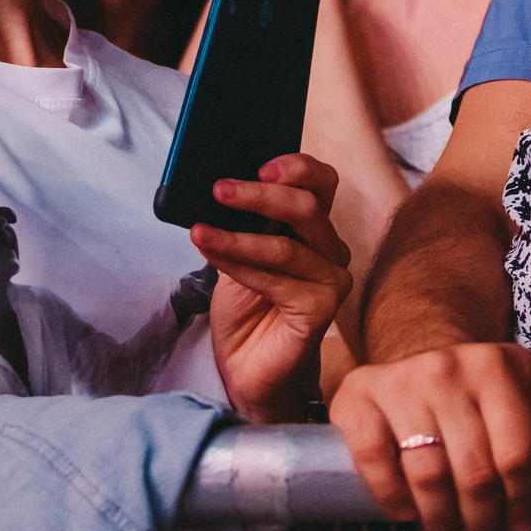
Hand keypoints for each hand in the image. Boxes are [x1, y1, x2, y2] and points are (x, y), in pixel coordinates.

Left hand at [197, 154, 353, 422]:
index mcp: (313, 226)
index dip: (297, 167)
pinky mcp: (323, 310)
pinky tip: (212, 254)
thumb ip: (238, 218)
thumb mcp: (235, 249)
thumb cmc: (244, 305)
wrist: (244, 364)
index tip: (260, 165)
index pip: (321, 183)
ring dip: (237, 237)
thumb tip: (218, 184)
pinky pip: (277, 280)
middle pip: (307, 208)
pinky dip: (239, 265)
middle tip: (220, 189)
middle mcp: (330, 249)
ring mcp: (332, 281)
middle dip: (260, 196)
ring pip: (287, 247)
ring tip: (199, 232)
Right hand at [331, 345, 530, 530]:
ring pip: (427, 473)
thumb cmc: (487, 387)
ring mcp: (399, 382)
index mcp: (495, 366)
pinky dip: (393, 497)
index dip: (524, 503)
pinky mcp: (358, 398)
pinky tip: (408, 512)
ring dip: (442, 520)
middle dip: (484, 521)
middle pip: (474, 472)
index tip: (524, 528)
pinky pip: (375, 461)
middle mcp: (445, 368)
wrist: (417, 355)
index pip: (517, 454)